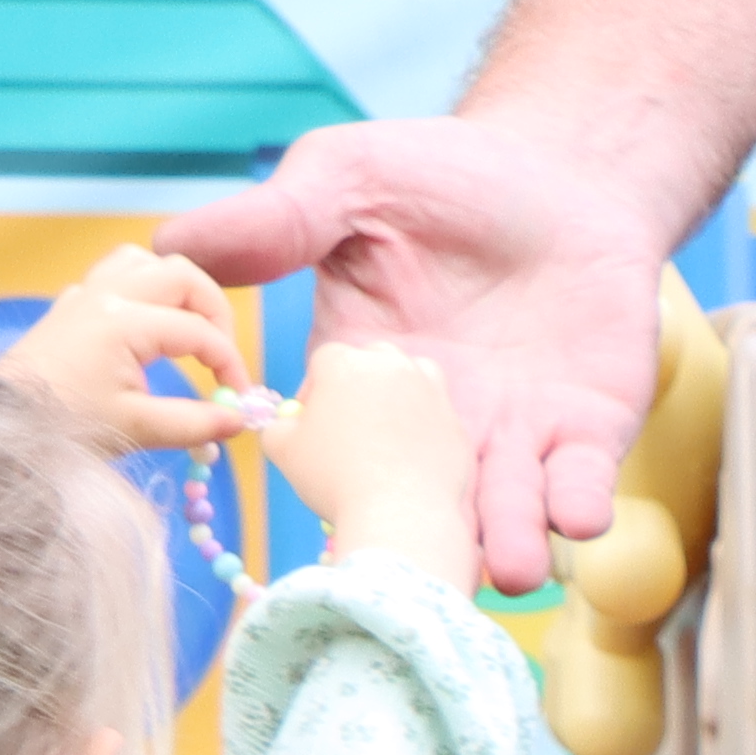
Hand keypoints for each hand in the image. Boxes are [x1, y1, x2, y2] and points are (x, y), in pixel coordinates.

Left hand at [0, 246, 276, 454]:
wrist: (2, 421)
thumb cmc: (65, 424)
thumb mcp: (138, 428)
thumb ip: (196, 423)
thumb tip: (238, 420)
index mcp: (124, 322)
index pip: (200, 333)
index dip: (230, 366)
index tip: (238, 401)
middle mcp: (107, 295)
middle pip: (182, 275)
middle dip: (215, 314)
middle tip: (221, 356)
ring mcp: (86, 294)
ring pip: (146, 262)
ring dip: (177, 289)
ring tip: (190, 327)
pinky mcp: (72, 304)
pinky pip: (116, 274)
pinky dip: (143, 290)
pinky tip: (148, 324)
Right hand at [162, 116, 663, 594]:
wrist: (561, 173)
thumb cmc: (438, 177)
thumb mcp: (343, 184)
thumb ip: (271, 224)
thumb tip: (165, 243)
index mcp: (363, 375)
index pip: (340, 444)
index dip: (334, 488)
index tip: (332, 535)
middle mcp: (435, 422)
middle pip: (422, 497)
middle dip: (427, 539)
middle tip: (421, 582)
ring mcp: (516, 434)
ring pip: (507, 508)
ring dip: (510, 540)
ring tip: (511, 568)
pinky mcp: (590, 428)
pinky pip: (583, 478)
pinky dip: (582, 501)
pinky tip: (580, 516)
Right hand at [261, 338, 480, 600]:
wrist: (400, 513)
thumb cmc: (333, 479)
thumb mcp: (282, 449)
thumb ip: (278, 424)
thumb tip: (287, 422)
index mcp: (345, 364)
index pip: (326, 360)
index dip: (315, 387)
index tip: (312, 418)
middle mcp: (392, 367)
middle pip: (373, 358)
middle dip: (360, 380)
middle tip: (350, 417)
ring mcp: (431, 393)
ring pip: (414, 374)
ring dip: (400, 390)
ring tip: (385, 425)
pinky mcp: (457, 424)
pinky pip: (437, 415)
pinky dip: (425, 426)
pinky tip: (410, 454)